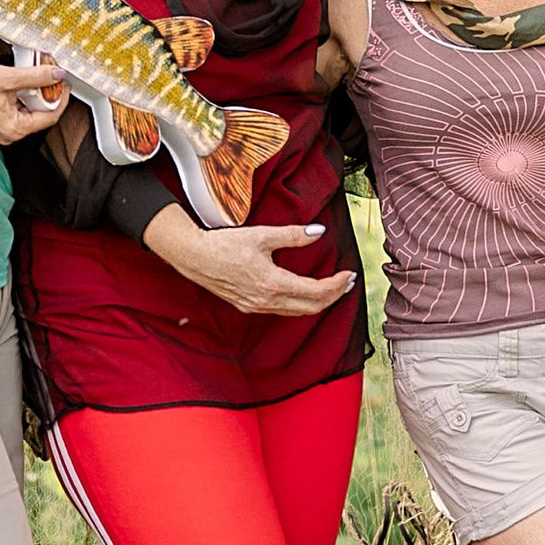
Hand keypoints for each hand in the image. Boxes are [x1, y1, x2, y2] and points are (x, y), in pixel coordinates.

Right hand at [0, 61, 68, 144]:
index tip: (64, 83)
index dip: (61, 98)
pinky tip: (19, 84)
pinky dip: (21, 98)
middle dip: (46, 94)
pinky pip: (16, 112)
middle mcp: (10, 134)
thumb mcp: (8, 78)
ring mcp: (2, 130)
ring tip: (33, 76)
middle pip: (40, 115)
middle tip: (48, 74)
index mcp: (16, 129)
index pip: (51, 117)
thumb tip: (58, 74)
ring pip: (28, 112)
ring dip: (33, 95)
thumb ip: (36, 76)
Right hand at [150, 209, 357, 318]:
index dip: (337, 285)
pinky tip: (304, 293)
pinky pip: (283, 311)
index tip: (349, 274)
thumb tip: (319, 232)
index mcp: (273, 283)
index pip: (316, 291)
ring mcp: (257, 307)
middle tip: (348, 283)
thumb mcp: (263, 234)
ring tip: (333, 288)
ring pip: (297, 312)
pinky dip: (300, 304)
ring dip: (318, 302)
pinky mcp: (249, 306)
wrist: (195, 257)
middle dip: (334, 296)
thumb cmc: (226, 244)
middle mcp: (267, 300)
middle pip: (311, 307)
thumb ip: (293, 235)